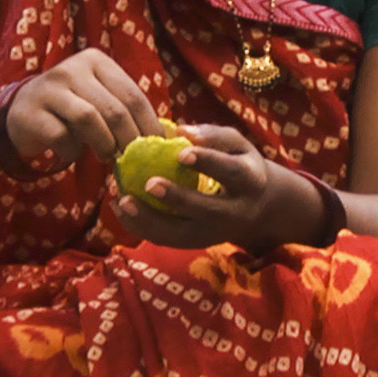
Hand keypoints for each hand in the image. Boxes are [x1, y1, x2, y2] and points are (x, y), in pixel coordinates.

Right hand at [2, 48, 163, 164]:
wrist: (17, 114)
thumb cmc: (70, 108)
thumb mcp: (98, 99)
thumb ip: (124, 109)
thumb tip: (161, 137)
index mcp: (96, 61)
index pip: (133, 94)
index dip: (149, 123)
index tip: (159, 146)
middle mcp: (72, 69)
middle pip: (114, 109)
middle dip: (130, 139)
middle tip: (133, 157)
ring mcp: (48, 89)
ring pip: (89, 120)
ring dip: (104, 144)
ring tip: (108, 156)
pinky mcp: (30, 113)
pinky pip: (61, 136)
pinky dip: (73, 151)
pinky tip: (73, 154)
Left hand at [114, 124, 313, 251]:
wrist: (256, 206)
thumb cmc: (239, 164)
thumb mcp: (237, 145)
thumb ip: (213, 136)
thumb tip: (182, 132)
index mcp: (250, 182)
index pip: (232, 172)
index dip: (208, 163)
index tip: (181, 152)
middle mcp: (235, 213)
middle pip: (207, 210)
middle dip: (177, 198)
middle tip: (149, 183)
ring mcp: (214, 233)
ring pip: (181, 234)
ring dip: (150, 220)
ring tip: (123, 201)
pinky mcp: (195, 244)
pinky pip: (165, 241)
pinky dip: (140, 227)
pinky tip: (121, 209)